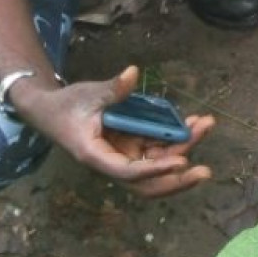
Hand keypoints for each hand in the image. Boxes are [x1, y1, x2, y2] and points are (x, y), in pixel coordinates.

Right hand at [12, 64, 212, 198]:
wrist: (51, 111)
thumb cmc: (66, 105)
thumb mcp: (87, 94)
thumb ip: (111, 89)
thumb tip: (132, 74)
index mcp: (97, 156)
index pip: (130, 171)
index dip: (156, 168)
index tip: (181, 161)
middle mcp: (113, 162)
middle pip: (149, 182)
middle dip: (177, 179)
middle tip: (206, 171)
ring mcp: (124, 154)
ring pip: (158, 163)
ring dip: (183, 148)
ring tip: (206, 125)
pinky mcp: (132, 145)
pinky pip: (158, 147)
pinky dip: (176, 138)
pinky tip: (195, 122)